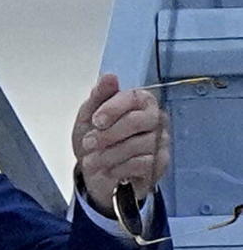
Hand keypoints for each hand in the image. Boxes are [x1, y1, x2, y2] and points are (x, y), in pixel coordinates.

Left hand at [72, 73, 169, 213]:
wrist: (96, 173)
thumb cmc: (95, 141)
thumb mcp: (88, 117)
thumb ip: (98, 96)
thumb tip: (110, 77)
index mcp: (140, 102)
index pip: (134, 97)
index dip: (113, 108)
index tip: (95, 121)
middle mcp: (155, 119)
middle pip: (136, 122)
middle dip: (107, 135)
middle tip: (88, 143)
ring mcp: (160, 141)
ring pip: (137, 145)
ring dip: (108, 155)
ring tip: (93, 160)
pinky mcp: (160, 163)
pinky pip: (141, 164)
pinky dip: (118, 168)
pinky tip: (109, 170)